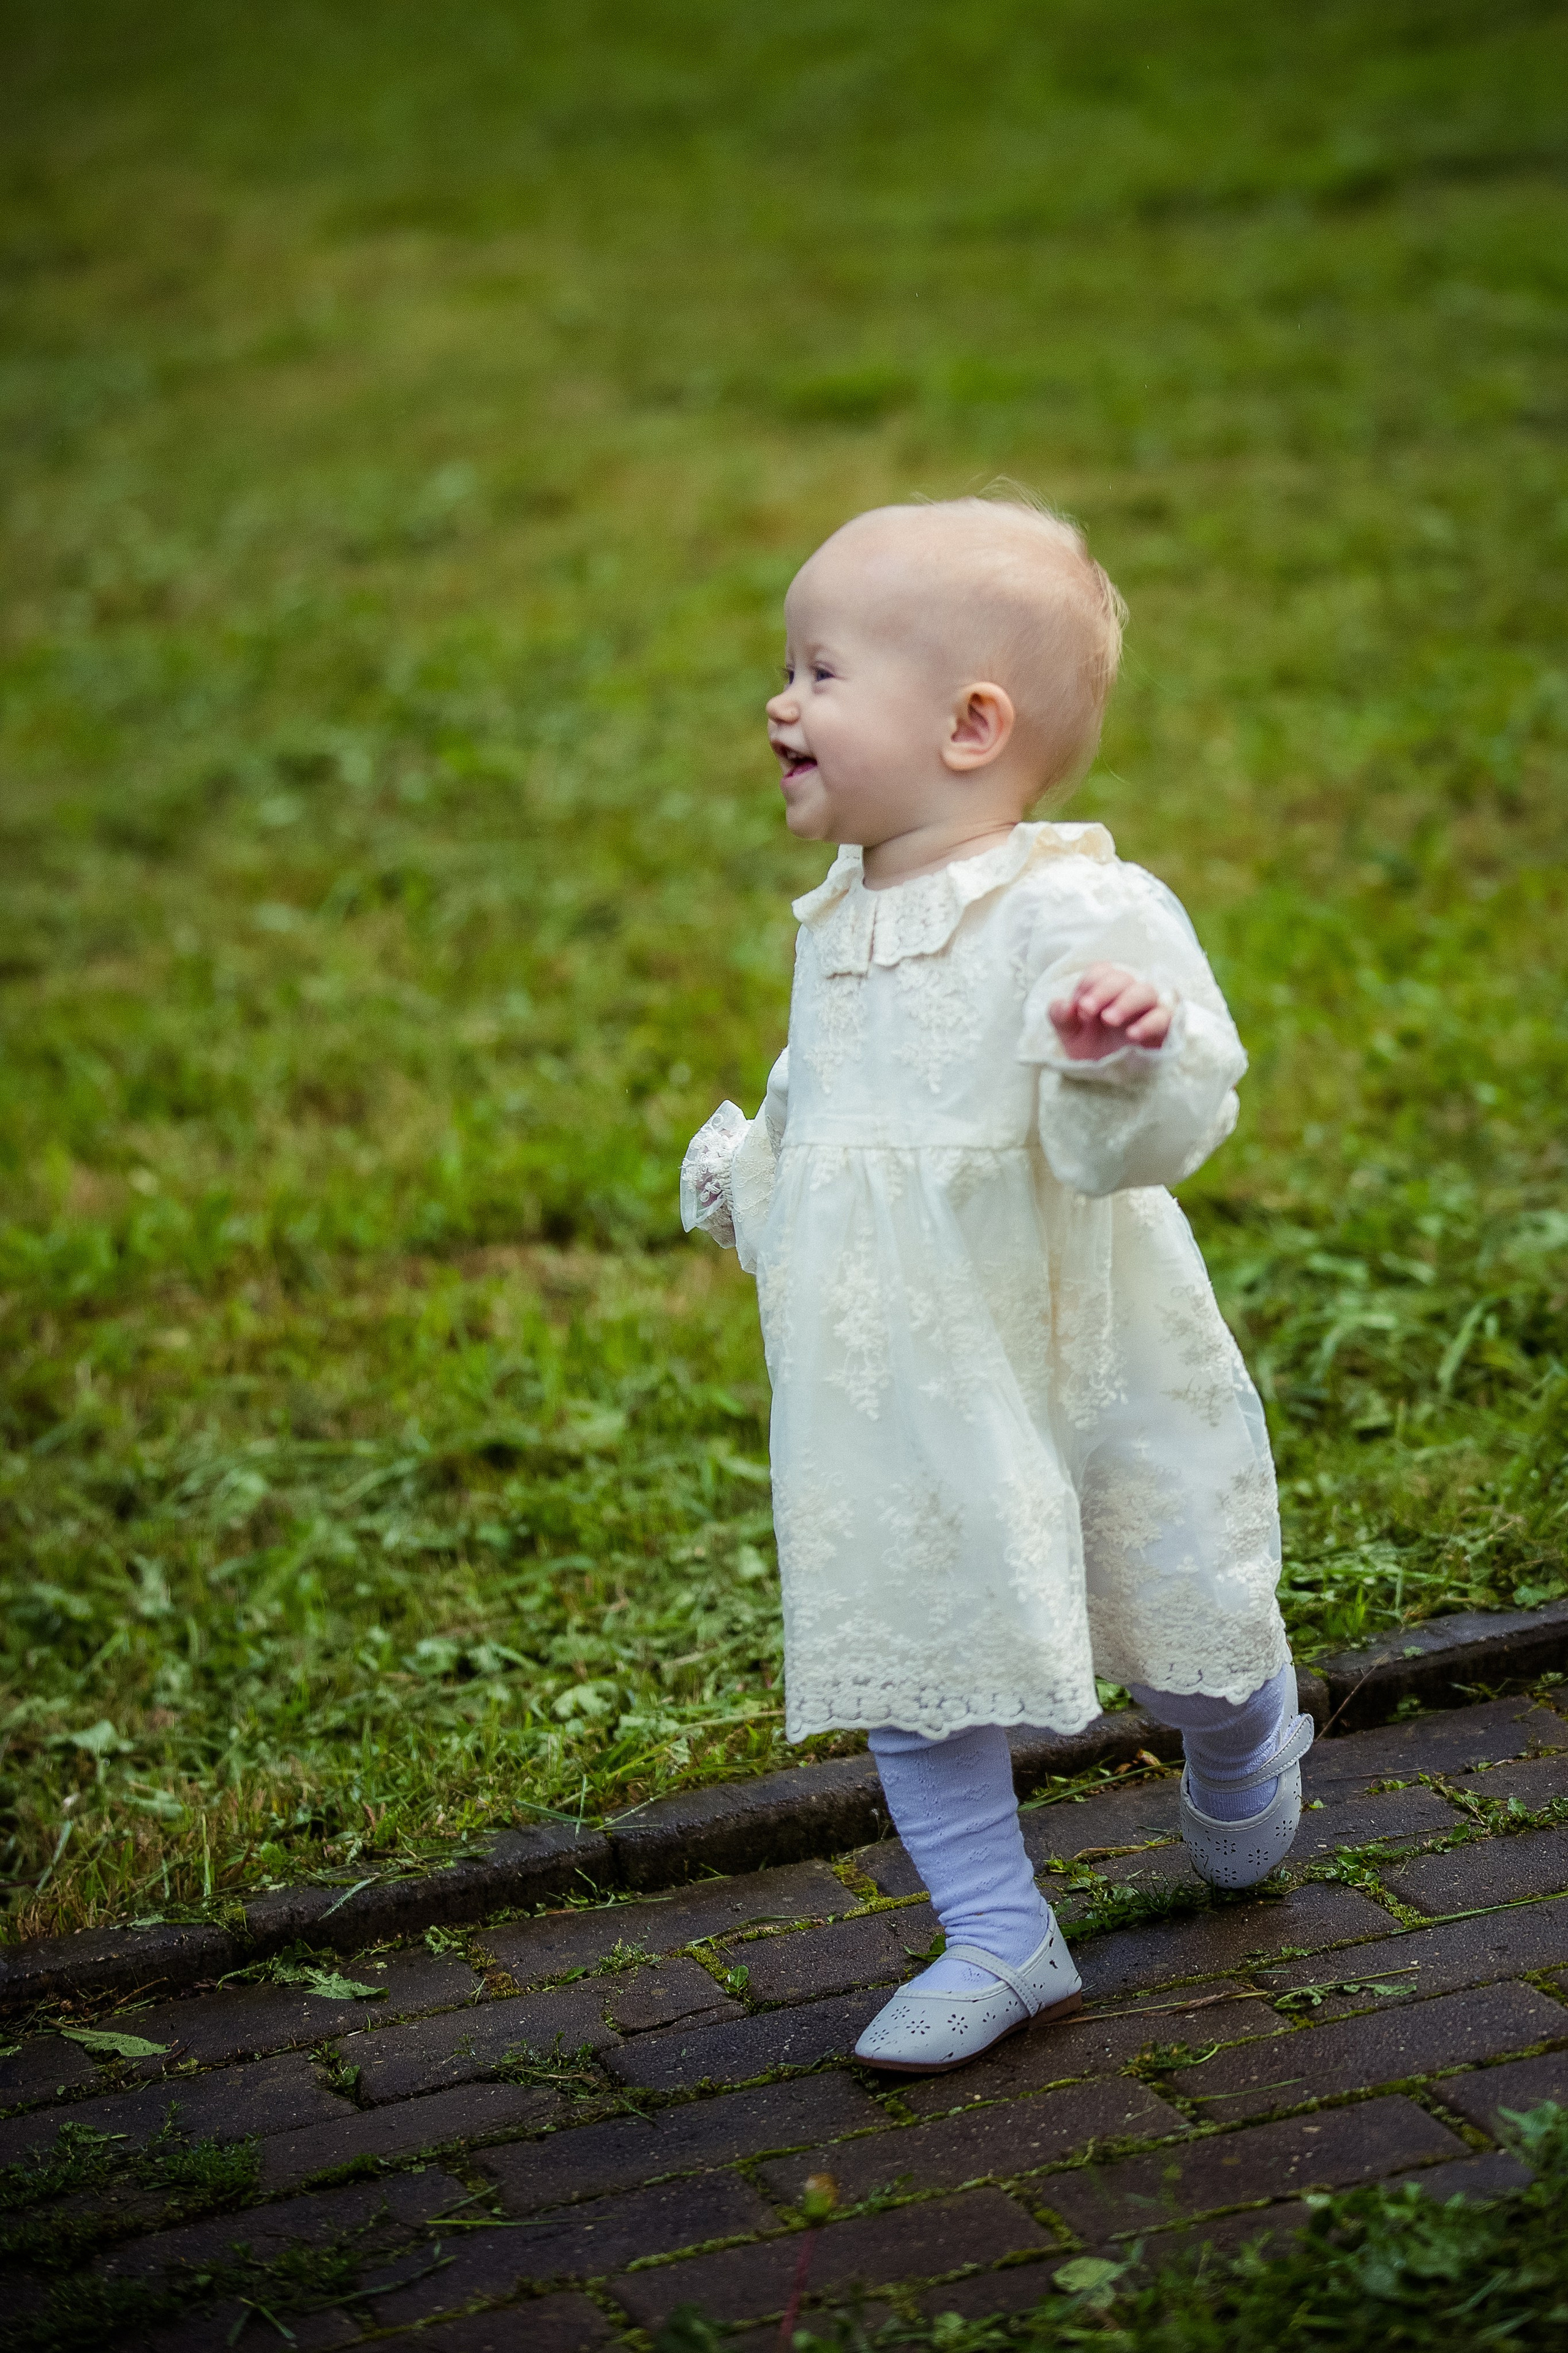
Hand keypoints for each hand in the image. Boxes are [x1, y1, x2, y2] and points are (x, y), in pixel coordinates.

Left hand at [1048, 963, 1172, 1060]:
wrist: (1108, 1080)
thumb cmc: (1092, 1049)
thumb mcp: (1070, 1035)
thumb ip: (1060, 1017)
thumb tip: (1063, 1005)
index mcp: (1106, 991)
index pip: (1102, 971)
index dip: (1089, 983)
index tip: (1077, 1006)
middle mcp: (1128, 995)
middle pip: (1122, 978)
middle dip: (1103, 991)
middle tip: (1086, 1010)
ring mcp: (1148, 1010)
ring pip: (1146, 992)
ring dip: (1125, 1002)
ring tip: (1108, 1019)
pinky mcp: (1163, 1029)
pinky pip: (1165, 1017)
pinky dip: (1149, 1023)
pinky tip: (1132, 1034)